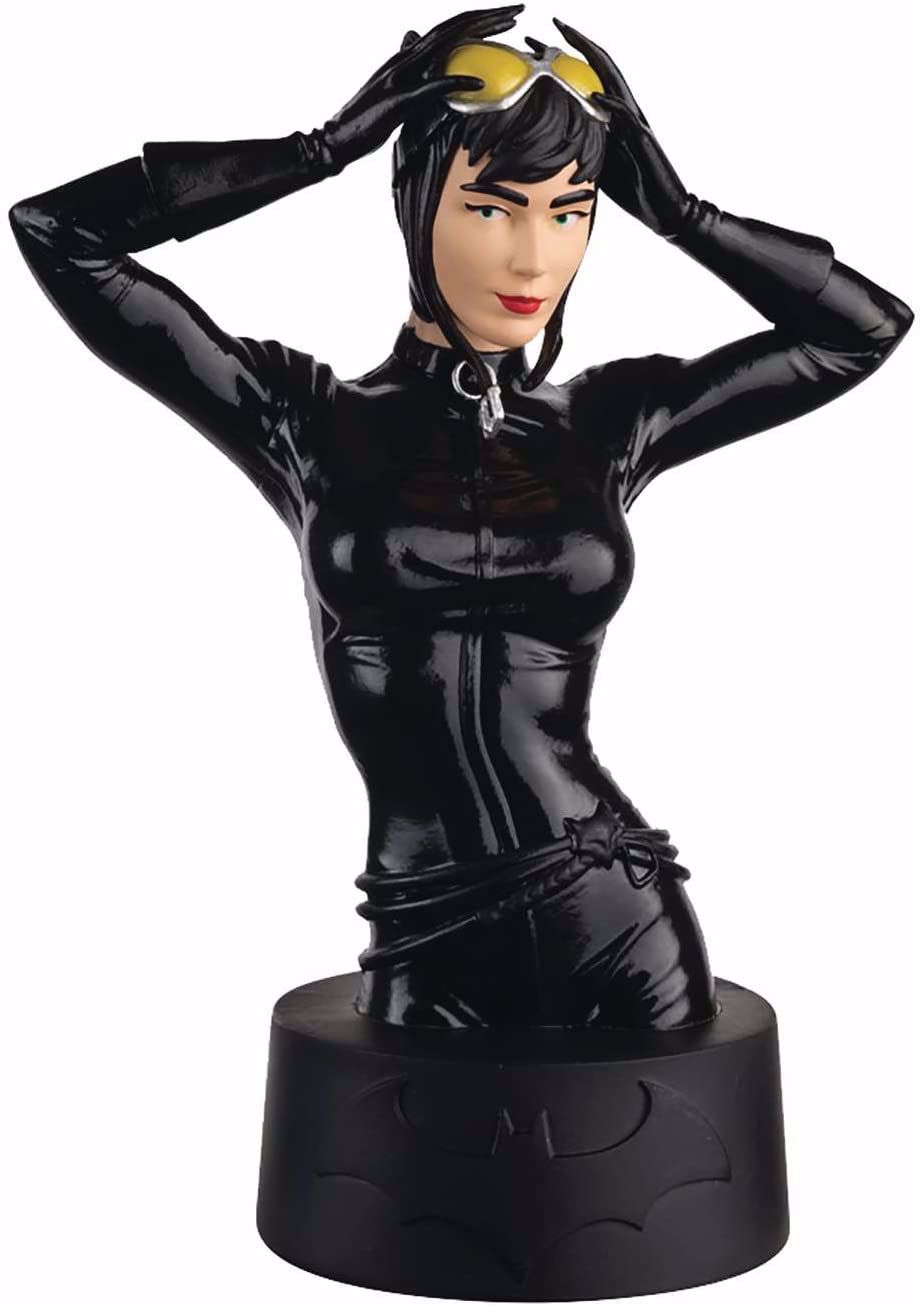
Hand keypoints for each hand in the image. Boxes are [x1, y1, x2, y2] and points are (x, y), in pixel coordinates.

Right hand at [321, 5, 523, 170]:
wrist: (338, 138)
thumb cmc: (367, 119)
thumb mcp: (397, 92)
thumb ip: (410, 70)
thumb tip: (416, 42)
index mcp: (408, 56)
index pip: (449, 31)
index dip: (478, 22)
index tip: (506, 20)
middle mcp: (406, 57)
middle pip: (453, 28)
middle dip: (487, 16)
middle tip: (517, 10)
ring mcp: (402, 76)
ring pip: (445, 44)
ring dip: (478, 32)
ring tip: (507, 25)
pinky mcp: (400, 100)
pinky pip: (431, 88)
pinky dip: (456, 82)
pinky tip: (479, 82)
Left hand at [549, 16, 692, 237]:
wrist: (663, 209)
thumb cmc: (633, 188)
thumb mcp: (597, 163)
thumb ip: (583, 144)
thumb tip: (552, 141)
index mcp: (612, 117)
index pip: (586, 78)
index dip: (563, 60)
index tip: (534, 48)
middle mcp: (624, 112)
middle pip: (599, 69)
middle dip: (573, 45)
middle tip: (545, 28)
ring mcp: (635, 123)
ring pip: (613, 82)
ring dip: (591, 60)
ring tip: (568, 40)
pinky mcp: (643, 140)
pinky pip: (626, 117)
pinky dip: (610, 103)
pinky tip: (593, 92)